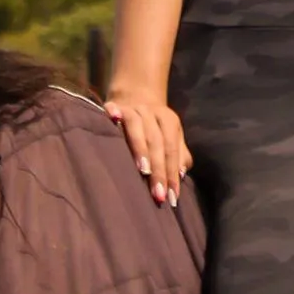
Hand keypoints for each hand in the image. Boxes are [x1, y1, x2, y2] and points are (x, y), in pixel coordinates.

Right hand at [104, 87, 190, 206]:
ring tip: (143, 171)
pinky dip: (113, 113)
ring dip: (140, 148)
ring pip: (137, 127)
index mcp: (169, 121)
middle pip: (157, 142)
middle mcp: (152, 113)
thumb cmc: (154, 127)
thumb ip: (178, 156)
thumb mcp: (170, 138)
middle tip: (158, 195)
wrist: (135, 95)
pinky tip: (113, 119)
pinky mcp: (114, 105)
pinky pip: (113, 110)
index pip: (172, 150)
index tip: (172, 198)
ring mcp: (133, 108)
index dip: (172, 174)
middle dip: (159, 170)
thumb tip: (181, 174)